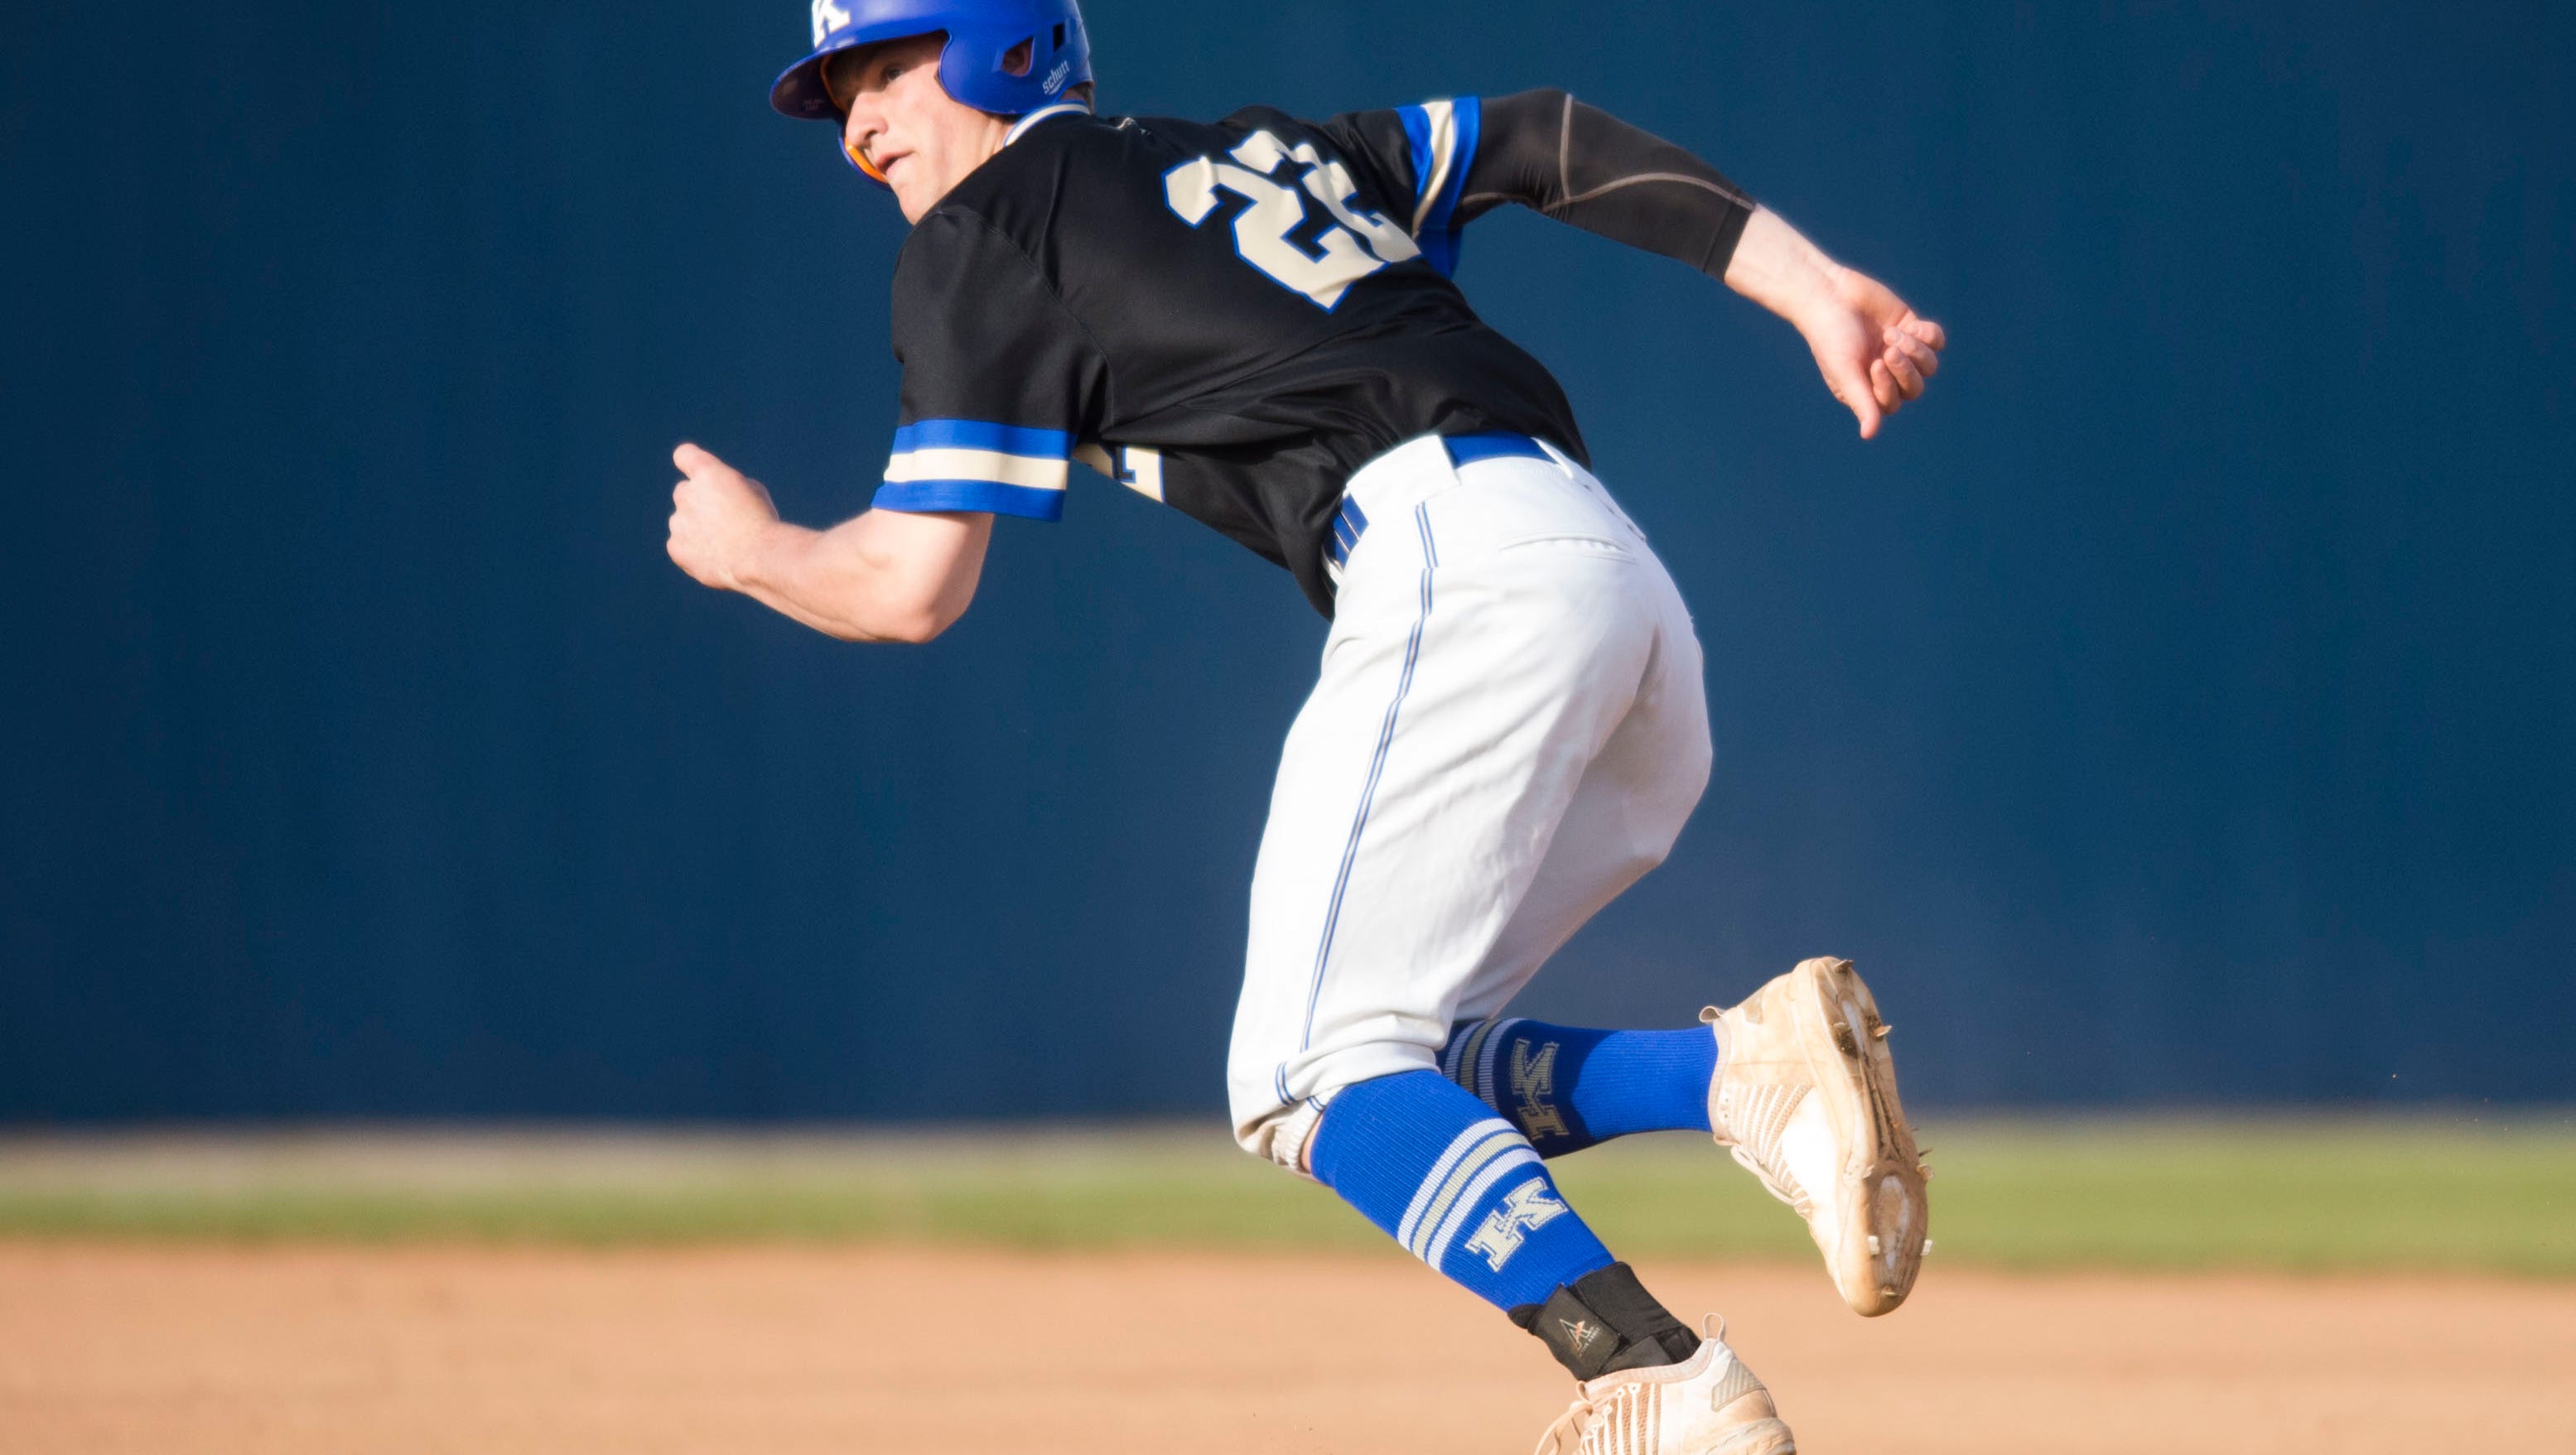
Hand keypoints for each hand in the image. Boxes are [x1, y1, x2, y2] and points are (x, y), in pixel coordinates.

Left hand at [666, 442, 780, 591]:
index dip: (690, 462)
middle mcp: (686, 493)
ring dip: (697, 528)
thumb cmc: (762, 522)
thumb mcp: (753, 492)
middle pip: (685, 492)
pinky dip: (694, 550)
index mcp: (707, 472)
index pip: (685, 455)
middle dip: (699, 502)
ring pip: (682, 521)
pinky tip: (716, 557)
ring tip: (725, 544)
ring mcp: (678, 521)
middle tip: (724, 520)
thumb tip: (718, 500)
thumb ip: (728, 489)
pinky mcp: (675, 546)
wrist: (758, 557)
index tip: (698, 473)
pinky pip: (680, 544)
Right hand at [1794, 267, 1945, 439]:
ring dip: (1916, 350)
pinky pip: (1935, 340)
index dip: (1890, 387)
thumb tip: (1869, 435)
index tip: (1875, 364)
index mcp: (1866, 389)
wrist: (1829, 294)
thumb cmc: (1830, 337)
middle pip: (1915, 388)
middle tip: (1888, 350)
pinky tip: (1910, 326)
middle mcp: (1885, 374)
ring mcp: (1900, 351)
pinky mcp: (1911, 327)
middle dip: (1905, 370)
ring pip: (1929, 366)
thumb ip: (1862, 402)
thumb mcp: (1844, 372)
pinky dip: (1927, 335)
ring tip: (1893, 334)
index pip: (1893, 404)